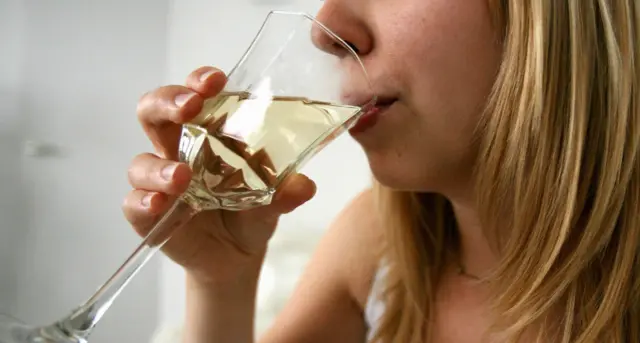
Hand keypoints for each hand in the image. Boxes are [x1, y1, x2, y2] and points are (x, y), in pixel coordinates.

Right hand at [122, 66, 315, 283]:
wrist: (237, 256)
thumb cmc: (252, 212)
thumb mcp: (274, 200)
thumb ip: (285, 191)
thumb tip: (304, 186)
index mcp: (206, 133)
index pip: (194, 95)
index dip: (199, 81)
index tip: (216, 81)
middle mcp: (178, 150)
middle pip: (154, 113)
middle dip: (168, 102)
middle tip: (190, 107)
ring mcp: (159, 182)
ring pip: (141, 162)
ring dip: (160, 166)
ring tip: (183, 177)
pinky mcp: (149, 215)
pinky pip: (135, 204)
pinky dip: (144, 202)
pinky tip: (160, 204)